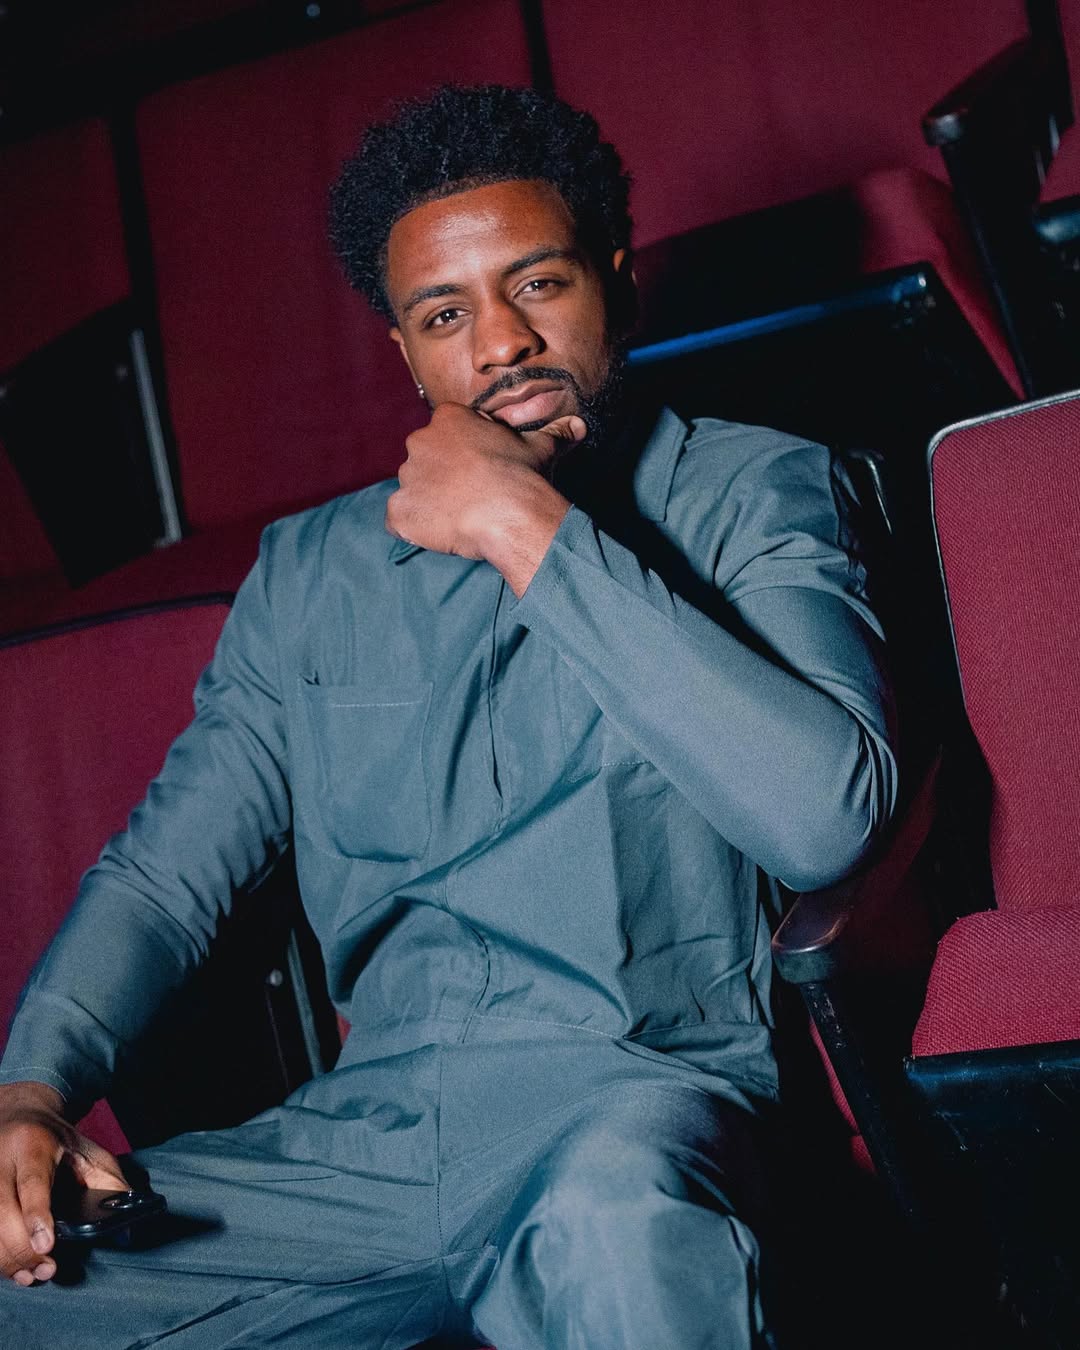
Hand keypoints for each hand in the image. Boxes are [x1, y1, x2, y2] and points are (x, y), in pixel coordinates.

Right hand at [0, 1081, 126, 1284]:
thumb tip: (128, 1223)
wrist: (21, 1113)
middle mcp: (0, 1159)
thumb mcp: (90, 1151)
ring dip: (6, 1258)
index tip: (47, 1246)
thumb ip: (109, 1183)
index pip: (32, 1182)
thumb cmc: (59, 1140)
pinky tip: (11, 1267)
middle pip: (2, 1212)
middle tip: (46, 1271)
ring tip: (30, 1276)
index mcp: (33, 1144)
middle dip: (22, 1249)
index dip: (38, 1216)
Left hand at [386, 403, 582, 593]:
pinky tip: (441, 534)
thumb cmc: (523, 475)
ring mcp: (407, 478)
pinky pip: (398, 521)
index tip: (481, 471)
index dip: (462, 455)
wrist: (509, 512)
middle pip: (424, 460)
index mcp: (447, 419)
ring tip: (458, 518)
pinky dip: (413, 529)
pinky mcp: (400, 512)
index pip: (446, 433)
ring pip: (412, 490)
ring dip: (428, 503)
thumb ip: (554, 434)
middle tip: (469, 496)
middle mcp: (419, 442)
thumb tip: (578, 425)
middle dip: (440, 477)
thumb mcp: (541, 448)